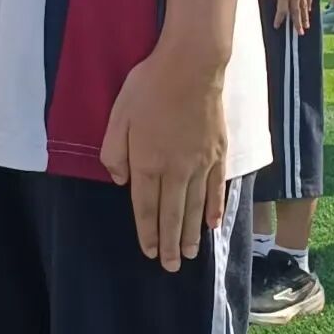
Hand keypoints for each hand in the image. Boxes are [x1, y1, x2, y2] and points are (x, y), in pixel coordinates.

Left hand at [100, 42, 227, 271]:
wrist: (191, 66)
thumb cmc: (149, 87)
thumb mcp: (118, 115)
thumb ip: (114, 151)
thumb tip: (121, 181)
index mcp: (148, 162)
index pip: (146, 206)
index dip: (147, 232)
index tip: (150, 252)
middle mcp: (176, 170)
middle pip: (172, 214)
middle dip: (170, 244)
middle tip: (171, 267)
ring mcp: (200, 163)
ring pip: (195, 207)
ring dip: (191, 234)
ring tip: (190, 255)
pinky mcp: (219, 153)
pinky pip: (216, 189)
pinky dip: (214, 209)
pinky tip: (212, 223)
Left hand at [257, 0, 311, 33]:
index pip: (282, 10)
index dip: (279, 19)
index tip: (277, 26)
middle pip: (296, 12)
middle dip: (297, 24)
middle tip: (299, 34)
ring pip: (304, 7)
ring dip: (304, 18)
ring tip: (306, 26)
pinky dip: (309, 5)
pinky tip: (309, 9)